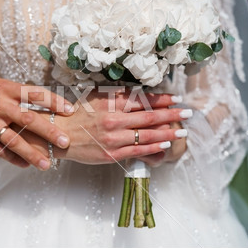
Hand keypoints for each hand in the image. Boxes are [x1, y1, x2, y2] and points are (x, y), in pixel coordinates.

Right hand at [0, 73, 73, 169]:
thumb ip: (9, 90)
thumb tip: (30, 95)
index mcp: (3, 87)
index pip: (34, 93)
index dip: (54, 101)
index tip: (70, 110)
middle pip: (28, 119)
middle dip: (49, 131)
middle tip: (65, 141)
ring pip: (14, 140)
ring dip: (32, 153)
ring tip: (47, 164)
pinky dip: (11, 158)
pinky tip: (23, 165)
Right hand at [15, 89, 191, 165]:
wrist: (60, 135)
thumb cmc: (77, 114)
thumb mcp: (96, 97)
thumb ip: (117, 96)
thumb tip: (141, 94)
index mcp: (110, 102)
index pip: (142, 99)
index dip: (162, 99)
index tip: (175, 99)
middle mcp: (114, 119)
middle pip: (150, 116)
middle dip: (172, 114)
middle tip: (188, 112)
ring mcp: (114, 138)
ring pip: (147, 135)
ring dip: (168, 132)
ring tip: (182, 130)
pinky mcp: (112, 154)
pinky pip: (138, 150)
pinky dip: (154, 147)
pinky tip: (165, 144)